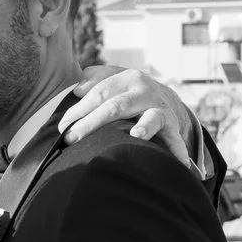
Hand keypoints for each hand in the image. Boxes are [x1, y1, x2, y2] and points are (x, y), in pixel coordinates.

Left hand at [61, 65, 198, 168]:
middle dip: (91, 123)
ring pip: (150, 118)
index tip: (62, 128)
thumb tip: (78, 89)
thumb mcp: (112, 79)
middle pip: (116, 107)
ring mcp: (159, 108)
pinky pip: (174, 138)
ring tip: (136, 135)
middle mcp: (144, 90)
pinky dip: (177, 150)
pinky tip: (180, 163)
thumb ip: (94, 79)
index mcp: (127, 78)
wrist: (164, 98)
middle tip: (71, 139)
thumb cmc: (127, 92)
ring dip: (145, 127)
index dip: (78, 111)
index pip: (98, 93)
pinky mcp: (172, 125)